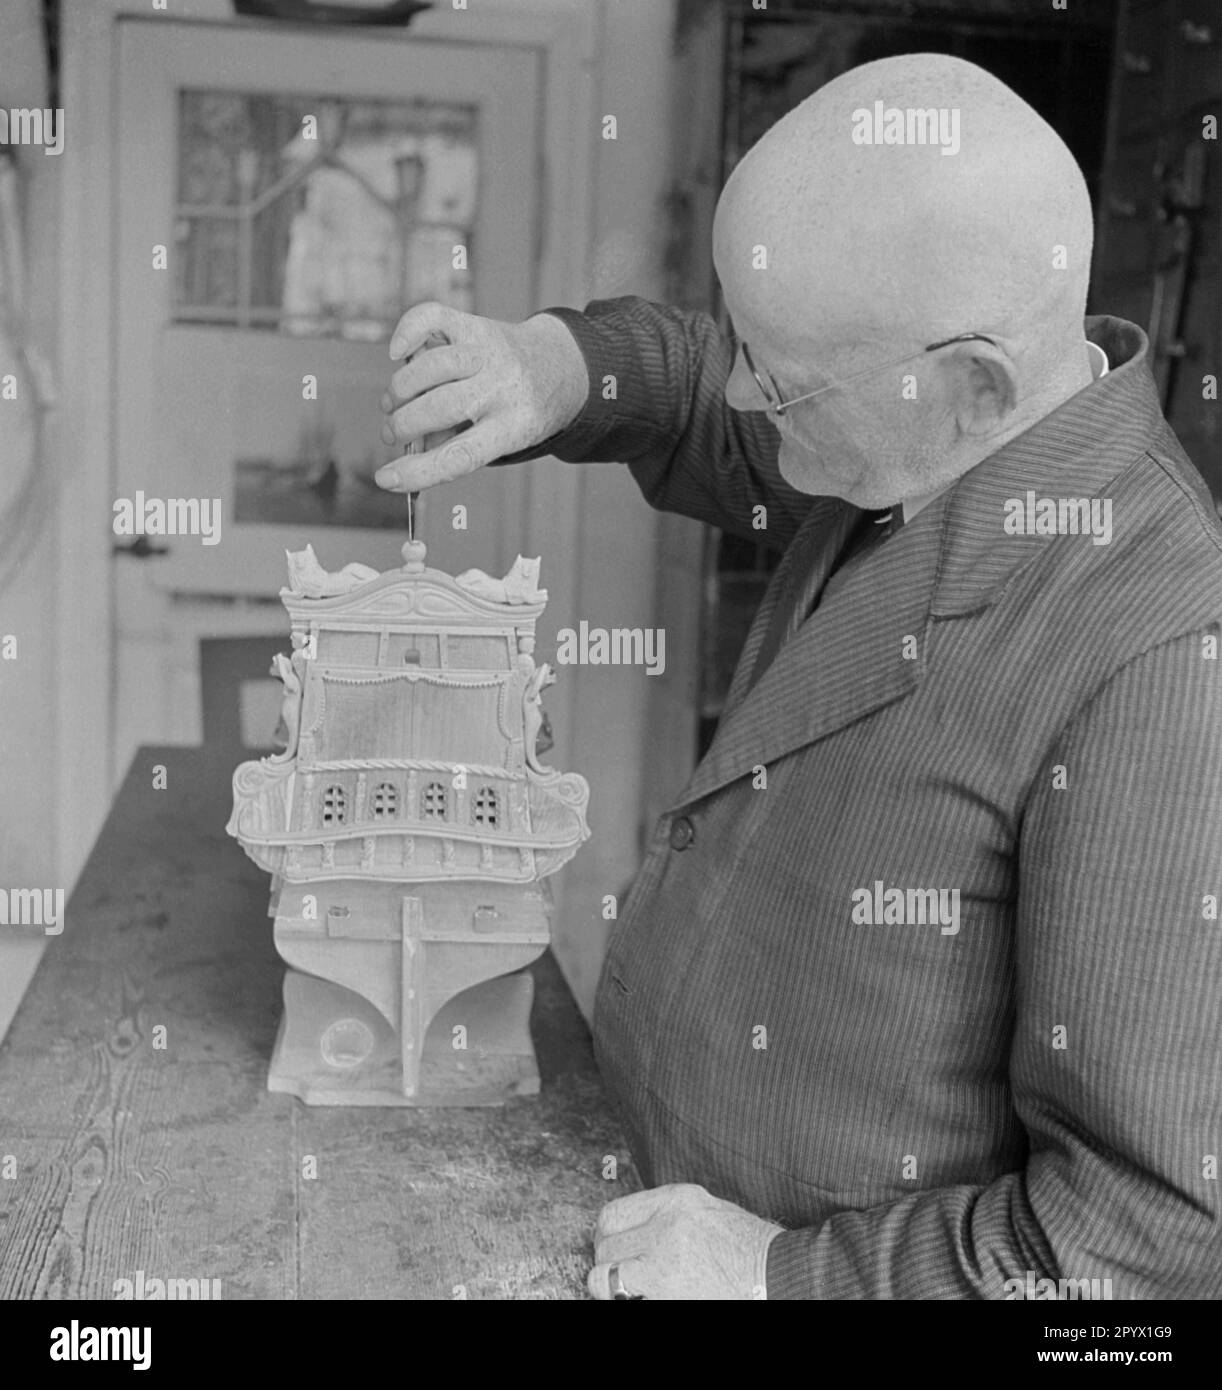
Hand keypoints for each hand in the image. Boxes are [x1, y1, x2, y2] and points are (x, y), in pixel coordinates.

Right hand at [376, 302, 587, 492]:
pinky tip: (397, 353)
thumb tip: (409, 450)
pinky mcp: (476, 324)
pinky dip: (406, 331)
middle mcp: (504, 386)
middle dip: (402, 424)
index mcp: (515, 427)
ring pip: (431, 366)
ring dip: (399, 390)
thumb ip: (456, 446)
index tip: (385, 479)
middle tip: (390, 433)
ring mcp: (490, 351)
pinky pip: (432, 318)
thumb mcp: (500, 440)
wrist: (557, 367)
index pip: (460, 456)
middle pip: (440, 407)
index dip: (418, 471)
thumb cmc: (515, 413)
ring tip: (392, 405)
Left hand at [588, 1183, 782, 1300]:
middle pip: (606, 1245)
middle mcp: (664, 1226)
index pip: (613, 1215)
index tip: (610, 1245)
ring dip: (610, 1285)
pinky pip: (624, 1299)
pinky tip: (641, 1299)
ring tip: (625, 1290)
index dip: (606, 1234)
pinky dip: (626, 1300)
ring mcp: (664, 1262)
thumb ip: (667, 1213)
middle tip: (618, 1272)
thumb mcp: (706, 1209)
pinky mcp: (666, 1294)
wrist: (776, 1274)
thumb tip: (633, 1228)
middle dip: (608, 1259)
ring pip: (605, 1275)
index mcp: (674, 1200)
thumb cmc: (746, 1245)